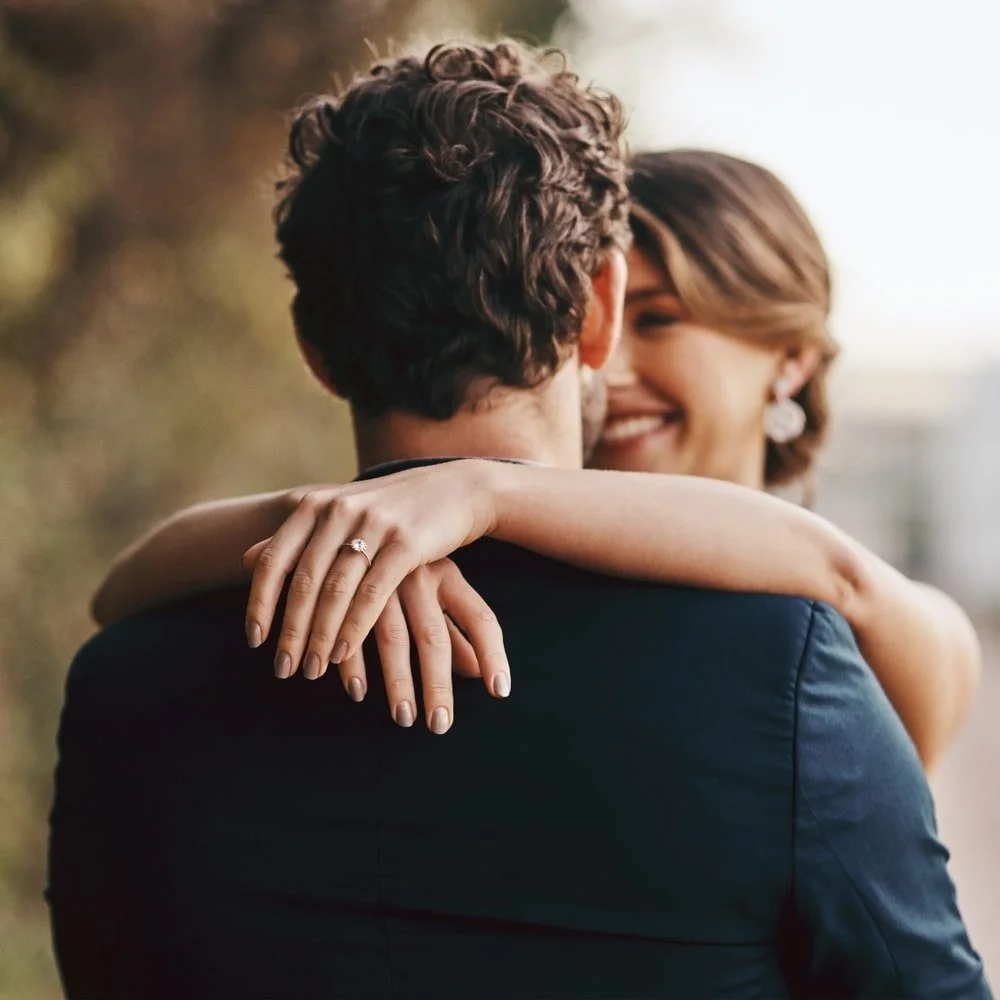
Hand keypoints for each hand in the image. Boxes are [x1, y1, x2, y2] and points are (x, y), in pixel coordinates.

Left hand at [243, 461, 508, 730]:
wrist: (457, 489)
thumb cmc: (391, 509)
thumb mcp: (341, 512)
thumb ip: (297, 536)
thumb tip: (243, 557)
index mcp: (317, 505)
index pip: (275, 559)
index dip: (259, 603)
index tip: (255, 641)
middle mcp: (339, 511)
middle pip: (302, 582)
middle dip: (290, 631)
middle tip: (283, 670)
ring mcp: (373, 525)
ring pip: (335, 591)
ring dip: (319, 637)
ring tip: (311, 671)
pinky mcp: (407, 543)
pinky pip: (372, 593)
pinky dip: (354, 627)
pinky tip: (343, 654)